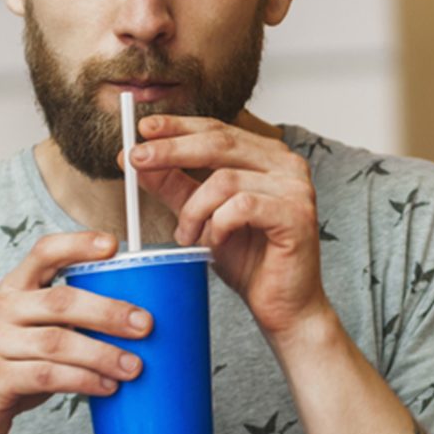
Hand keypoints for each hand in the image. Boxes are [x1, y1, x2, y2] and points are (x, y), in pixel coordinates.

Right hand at [0, 231, 151, 433]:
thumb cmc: (11, 366)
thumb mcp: (33, 333)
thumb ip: (68, 321)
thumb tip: (134, 319)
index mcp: (13, 288)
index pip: (44, 253)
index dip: (78, 244)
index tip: (113, 244)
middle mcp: (0, 308)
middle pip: (62, 301)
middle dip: (109, 312)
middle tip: (145, 325)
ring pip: (58, 342)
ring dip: (102, 354)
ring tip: (133, 366)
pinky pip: (47, 376)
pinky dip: (83, 380)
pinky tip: (106, 387)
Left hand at [129, 115, 333, 343]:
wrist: (282, 306)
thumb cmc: (250, 260)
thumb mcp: (201, 217)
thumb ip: (174, 186)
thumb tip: (136, 159)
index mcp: (267, 156)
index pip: (218, 129)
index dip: (178, 126)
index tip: (142, 129)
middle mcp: (286, 164)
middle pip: (220, 142)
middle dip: (172, 151)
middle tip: (136, 160)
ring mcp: (295, 187)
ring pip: (224, 180)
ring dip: (194, 210)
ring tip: (186, 236)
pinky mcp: (296, 214)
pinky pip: (241, 207)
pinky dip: (217, 225)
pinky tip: (214, 242)